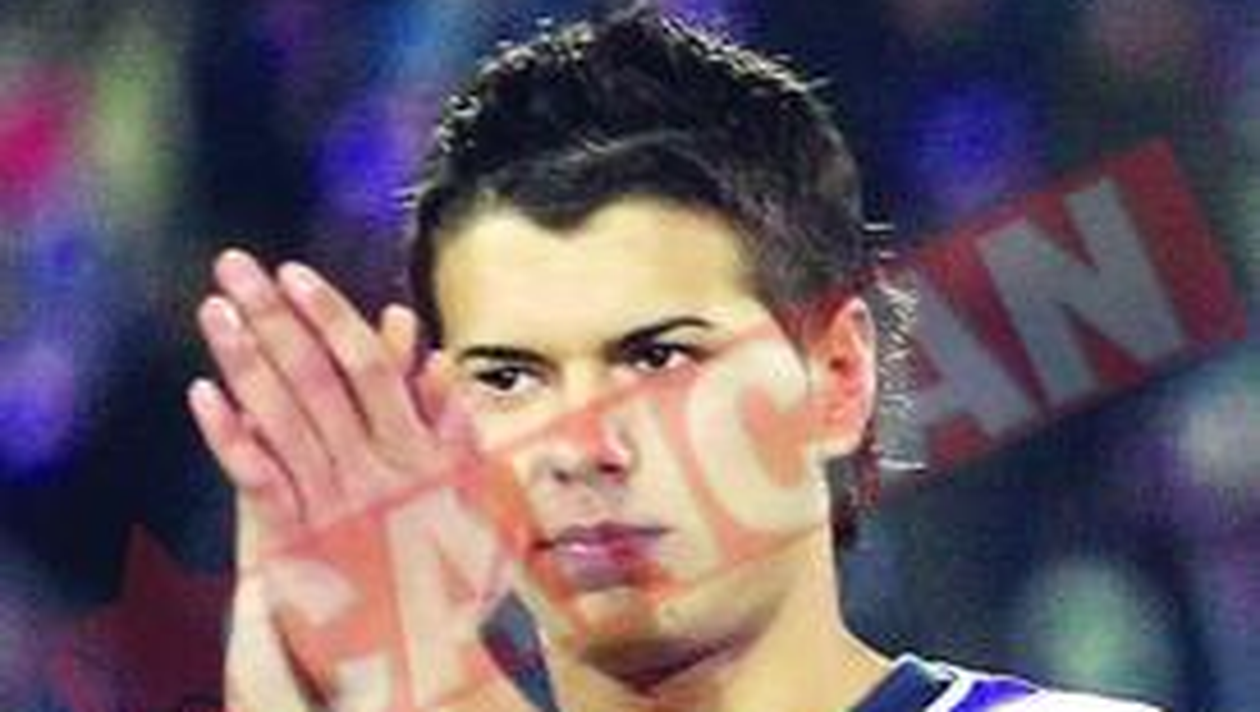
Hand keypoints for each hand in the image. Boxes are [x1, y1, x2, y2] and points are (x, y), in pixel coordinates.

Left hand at [187, 249, 533, 711]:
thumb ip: (455, 429)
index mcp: (415, 452)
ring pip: (280, 417)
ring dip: (243, 358)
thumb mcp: (477, 495)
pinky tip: (202, 393)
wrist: (423, 656)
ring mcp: (327, 503)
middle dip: (272, 316)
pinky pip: (257, 479)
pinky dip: (228, 434)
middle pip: (313, 377)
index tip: (295, 272)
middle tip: (234, 265)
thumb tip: (435, 361)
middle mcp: (368, 468)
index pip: (366, 366)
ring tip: (214, 308)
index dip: (328, 315)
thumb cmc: (455, 575)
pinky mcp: (293, 540)